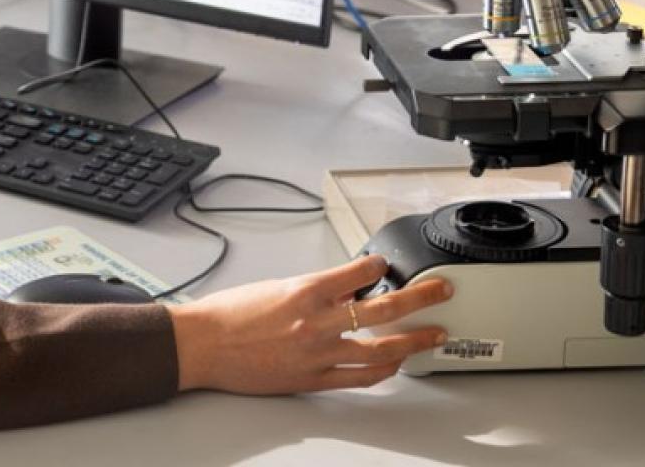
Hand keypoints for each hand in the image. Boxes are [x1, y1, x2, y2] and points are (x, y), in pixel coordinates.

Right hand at [168, 254, 450, 394]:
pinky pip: (360, 377)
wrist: (203, 345)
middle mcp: (317, 322)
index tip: (387, 264)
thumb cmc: (228, 315)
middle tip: (442, 290)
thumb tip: (341, 291)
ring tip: (435, 334)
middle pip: (383, 308)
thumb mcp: (273, 287)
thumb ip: (312, 291)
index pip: (357, 273)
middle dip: (420, 297)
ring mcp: (318, 353)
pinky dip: (383, 370)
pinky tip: (396, 363)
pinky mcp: (314, 378)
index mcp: (304, 291)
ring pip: (381, 347)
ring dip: (414, 340)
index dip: (378, 266)